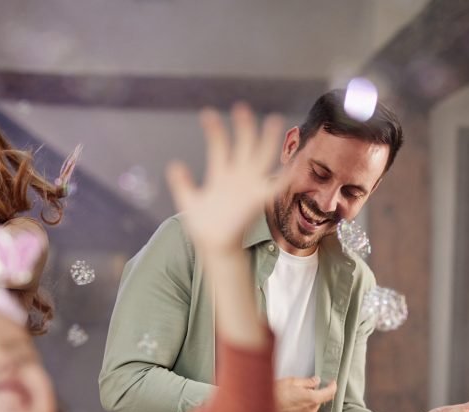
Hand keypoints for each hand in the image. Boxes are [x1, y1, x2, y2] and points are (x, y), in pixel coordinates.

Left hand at [166, 104, 283, 255]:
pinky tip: (294, 162)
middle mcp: (237, 178)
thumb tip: (174, 164)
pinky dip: (286, 175)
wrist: (214, 247)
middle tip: (241, 107)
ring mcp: (249, 187)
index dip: (214, 131)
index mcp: (221, 175)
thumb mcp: (189, 201)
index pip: (219, 147)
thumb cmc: (203, 227)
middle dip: (243, 127)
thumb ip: (182, 183)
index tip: (207, 113)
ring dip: (267, 141)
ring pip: (261, 158)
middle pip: (243, 146)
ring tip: (274, 120)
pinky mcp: (258, 200)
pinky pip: (276, 185)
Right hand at [275, 376, 337, 411]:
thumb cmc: (273, 395)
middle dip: (311, 395)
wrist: (258, 410)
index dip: (332, 386)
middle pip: (317, 402)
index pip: (329, 393)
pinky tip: (289, 411)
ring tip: (288, 400)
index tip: (332, 383)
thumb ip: (306, 382)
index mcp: (312, 399)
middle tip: (298, 390)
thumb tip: (315, 381)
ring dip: (303, 406)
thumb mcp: (291, 382)